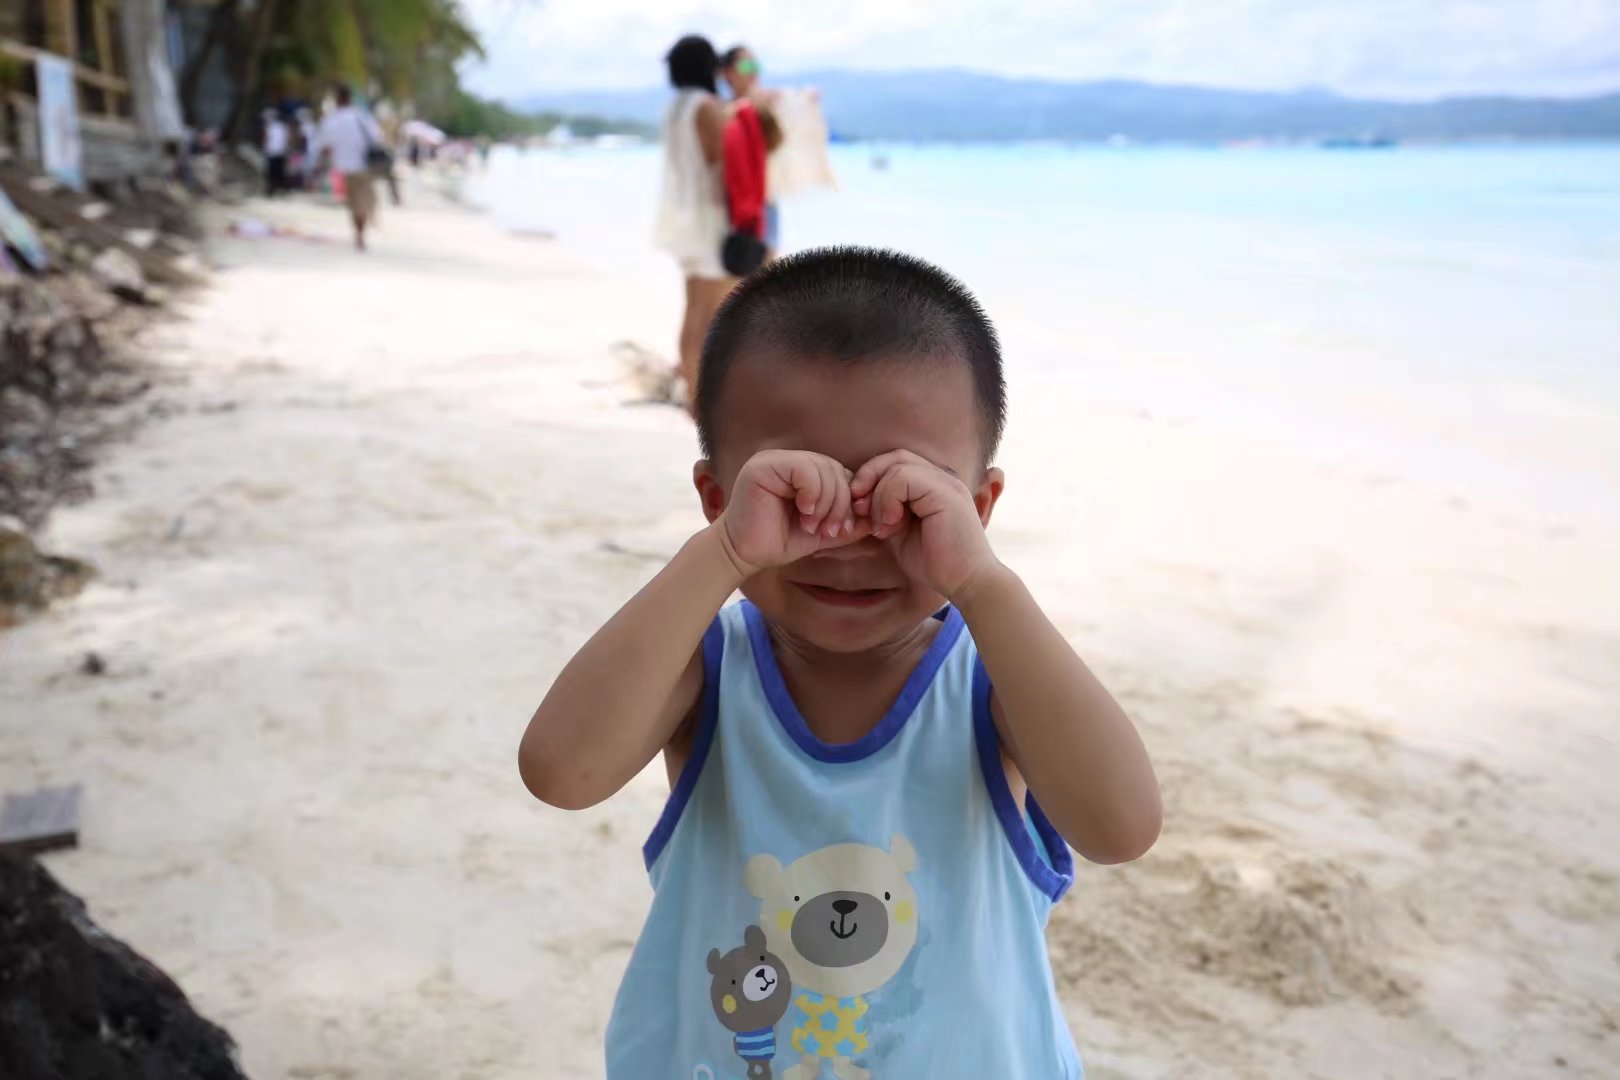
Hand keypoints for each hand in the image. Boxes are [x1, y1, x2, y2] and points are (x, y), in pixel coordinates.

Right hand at [717, 450, 872, 577]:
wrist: (745, 555)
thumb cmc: (780, 541)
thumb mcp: (822, 531)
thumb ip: (848, 522)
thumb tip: (876, 519)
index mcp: (804, 471)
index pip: (841, 474)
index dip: (849, 501)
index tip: (844, 530)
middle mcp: (790, 460)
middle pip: (835, 469)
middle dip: (841, 504)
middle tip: (832, 530)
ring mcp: (775, 459)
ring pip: (823, 469)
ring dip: (827, 503)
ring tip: (814, 526)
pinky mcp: (763, 465)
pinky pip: (804, 470)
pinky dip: (812, 494)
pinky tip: (804, 513)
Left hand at [849, 451, 999, 597]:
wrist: (965, 582)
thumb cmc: (935, 563)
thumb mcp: (900, 532)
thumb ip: (884, 511)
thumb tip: (857, 500)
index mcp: (934, 484)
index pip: (896, 462)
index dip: (871, 478)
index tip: (858, 508)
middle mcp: (943, 477)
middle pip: (896, 456)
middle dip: (868, 478)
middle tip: (858, 508)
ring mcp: (946, 482)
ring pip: (897, 466)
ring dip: (878, 496)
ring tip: (881, 527)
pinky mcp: (945, 493)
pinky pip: (904, 479)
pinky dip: (888, 500)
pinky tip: (891, 525)